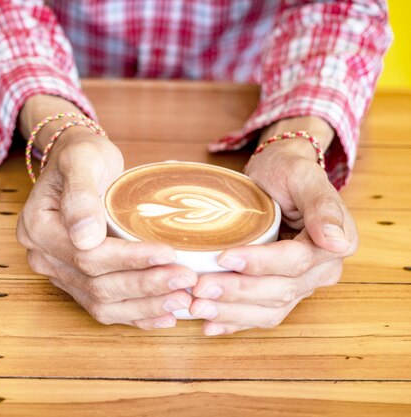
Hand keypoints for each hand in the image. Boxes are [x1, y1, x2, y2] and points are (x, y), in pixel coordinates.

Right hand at [16, 128, 196, 328]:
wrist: (78, 162)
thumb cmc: (81, 155)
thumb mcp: (81, 159)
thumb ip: (80, 194)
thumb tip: (85, 237)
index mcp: (38, 229)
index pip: (86, 256)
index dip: (128, 259)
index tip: (167, 253)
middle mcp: (43, 257)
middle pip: (96, 284)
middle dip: (145, 285)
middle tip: (186, 279)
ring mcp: (59, 273)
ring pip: (101, 303)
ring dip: (144, 306)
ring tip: (182, 300)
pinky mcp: (76, 281)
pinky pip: (103, 306)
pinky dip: (135, 315)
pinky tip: (164, 317)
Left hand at [189, 139, 357, 334]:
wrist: (277, 175)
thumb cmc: (288, 171)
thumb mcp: (303, 176)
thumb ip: (322, 205)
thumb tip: (337, 242)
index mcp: (334, 244)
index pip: (295, 262)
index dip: (260, 263)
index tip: (225, 257)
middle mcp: (320, 271)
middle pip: (280, 290)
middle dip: (238, 292)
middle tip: (199, 287)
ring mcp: (300, 284)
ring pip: (270, 309)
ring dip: (232, 312)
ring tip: (198, 307)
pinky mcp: (279, 291)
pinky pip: (260, 314)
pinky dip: (235, 322)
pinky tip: (210, 326)